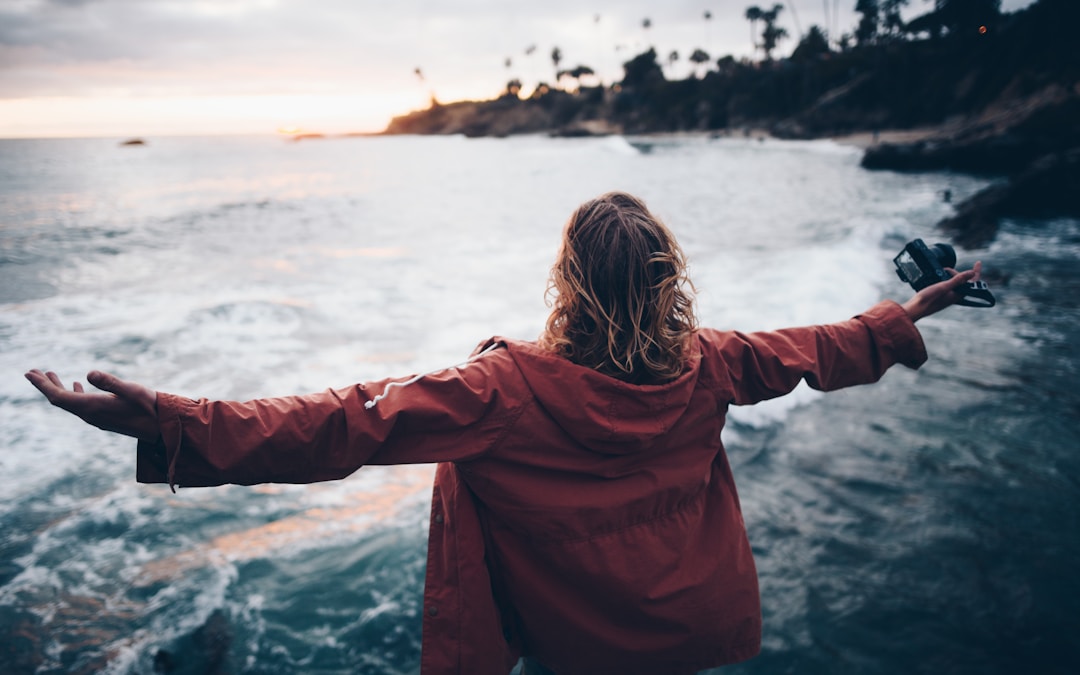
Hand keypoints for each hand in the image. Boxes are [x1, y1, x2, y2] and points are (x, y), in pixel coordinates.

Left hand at [24, 370, 159, 440]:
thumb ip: (110, 382)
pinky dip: (73, 393)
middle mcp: (91, 415)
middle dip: (45, 385)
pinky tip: (76, 385)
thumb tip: (88, 372)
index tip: (29, 373)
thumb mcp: (131, 390)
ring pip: (70, 402)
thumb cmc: (150, 407)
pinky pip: (81, 405)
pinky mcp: (104, 417)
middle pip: (60, 400)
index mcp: (93, 407)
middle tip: (31, 371)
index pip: (59, 397)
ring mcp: (97, 417)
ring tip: (49, 374)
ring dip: (58, 388)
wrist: (162, 428)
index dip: (42, 385)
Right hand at [901, 261, 981, 321]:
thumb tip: (972, 273)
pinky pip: (946, 285)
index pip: (972, 282)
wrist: (914, 309)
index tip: (978, 263)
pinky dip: (943, 279)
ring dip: (949, 275)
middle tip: (946, 269)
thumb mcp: (943, 286)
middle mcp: (954, 296)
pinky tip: (936, 278)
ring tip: (940, 272)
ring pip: (953, 283)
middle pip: (961, 281)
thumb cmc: (928, 299)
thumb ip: (958, 280)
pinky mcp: (940, 296)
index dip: (976, 272)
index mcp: (958, 294)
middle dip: (956, 273)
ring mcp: (947, 296)